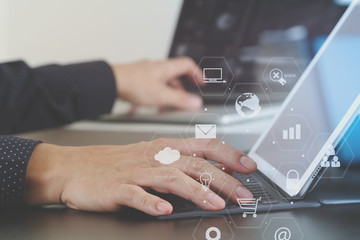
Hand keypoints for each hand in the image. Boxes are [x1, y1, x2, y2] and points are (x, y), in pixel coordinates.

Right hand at [24, 138, 256, 215]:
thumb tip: (209, 172)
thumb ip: (178, 163)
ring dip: (196, 191)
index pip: (203, 146)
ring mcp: (135, 172)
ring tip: (215, 204)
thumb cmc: (114, 163)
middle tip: (243, 194)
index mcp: (163, 148)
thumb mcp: (150, 156)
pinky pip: (136, 195)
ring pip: (171, 178)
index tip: (249, 166)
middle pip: (194, 164)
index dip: (229, 154)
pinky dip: (151, 202)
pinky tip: (164, 209)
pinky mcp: (117, 188)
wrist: (74, 167)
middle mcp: (153, 156)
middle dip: (222, 179)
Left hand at [111, 57, 203, 109]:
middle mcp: (156, 67)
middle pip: (175, 75)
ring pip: (162, 80)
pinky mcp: (137, 77)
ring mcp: (146, 71)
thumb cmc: (132, 85)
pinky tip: (150, 104)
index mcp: (165, 68)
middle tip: (182, 100)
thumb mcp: (161, 96)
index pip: (187, 65)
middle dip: (180, 89)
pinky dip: (156, 93)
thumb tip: (196, 102)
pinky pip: (151, 84)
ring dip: (167, 92)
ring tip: (165, 105)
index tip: (201, 83)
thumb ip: (180, 100)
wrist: (110, 82)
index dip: (197, 73)